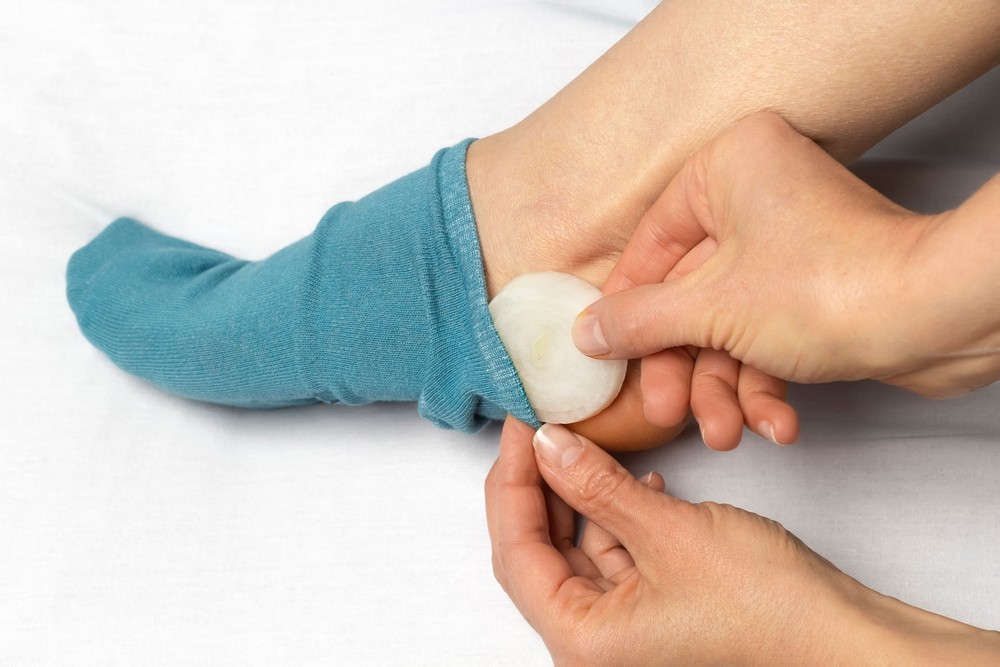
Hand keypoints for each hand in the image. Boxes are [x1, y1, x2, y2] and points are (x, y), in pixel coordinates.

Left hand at [486, 417, 999, 664]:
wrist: (841, 636)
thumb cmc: (767, 608)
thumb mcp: (669, 532)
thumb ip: (598, 486)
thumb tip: (548, 445)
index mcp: (582, 638)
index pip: (515, 549)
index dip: (511, 480)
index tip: (519, 426)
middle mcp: (593, 640)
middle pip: (539, 548)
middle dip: (538, 484)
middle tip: (539, 425)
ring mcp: (623, 625)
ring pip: (577, 546)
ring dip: (578, 493)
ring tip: (578, 437)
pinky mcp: (653, 606)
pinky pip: (615, 552)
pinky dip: (616, 513)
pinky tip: (633, 478)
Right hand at [573, 111, 999, 398]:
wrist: (939, 320)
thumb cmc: (833, 286)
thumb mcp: (709, 311)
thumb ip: (638, 321)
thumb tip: (588, 332)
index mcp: (727, 168)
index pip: (652, 245)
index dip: (627, 308)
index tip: (606, 350)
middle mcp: (759, 194)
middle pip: (690, 295)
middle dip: (685, 366)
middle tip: (668, 409)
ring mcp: (791, 242)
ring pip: (728, 324)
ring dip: (724, 387)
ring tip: (729, 432)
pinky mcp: (816, 285)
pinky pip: (767, 333)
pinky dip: (766, 381)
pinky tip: (774, 422)